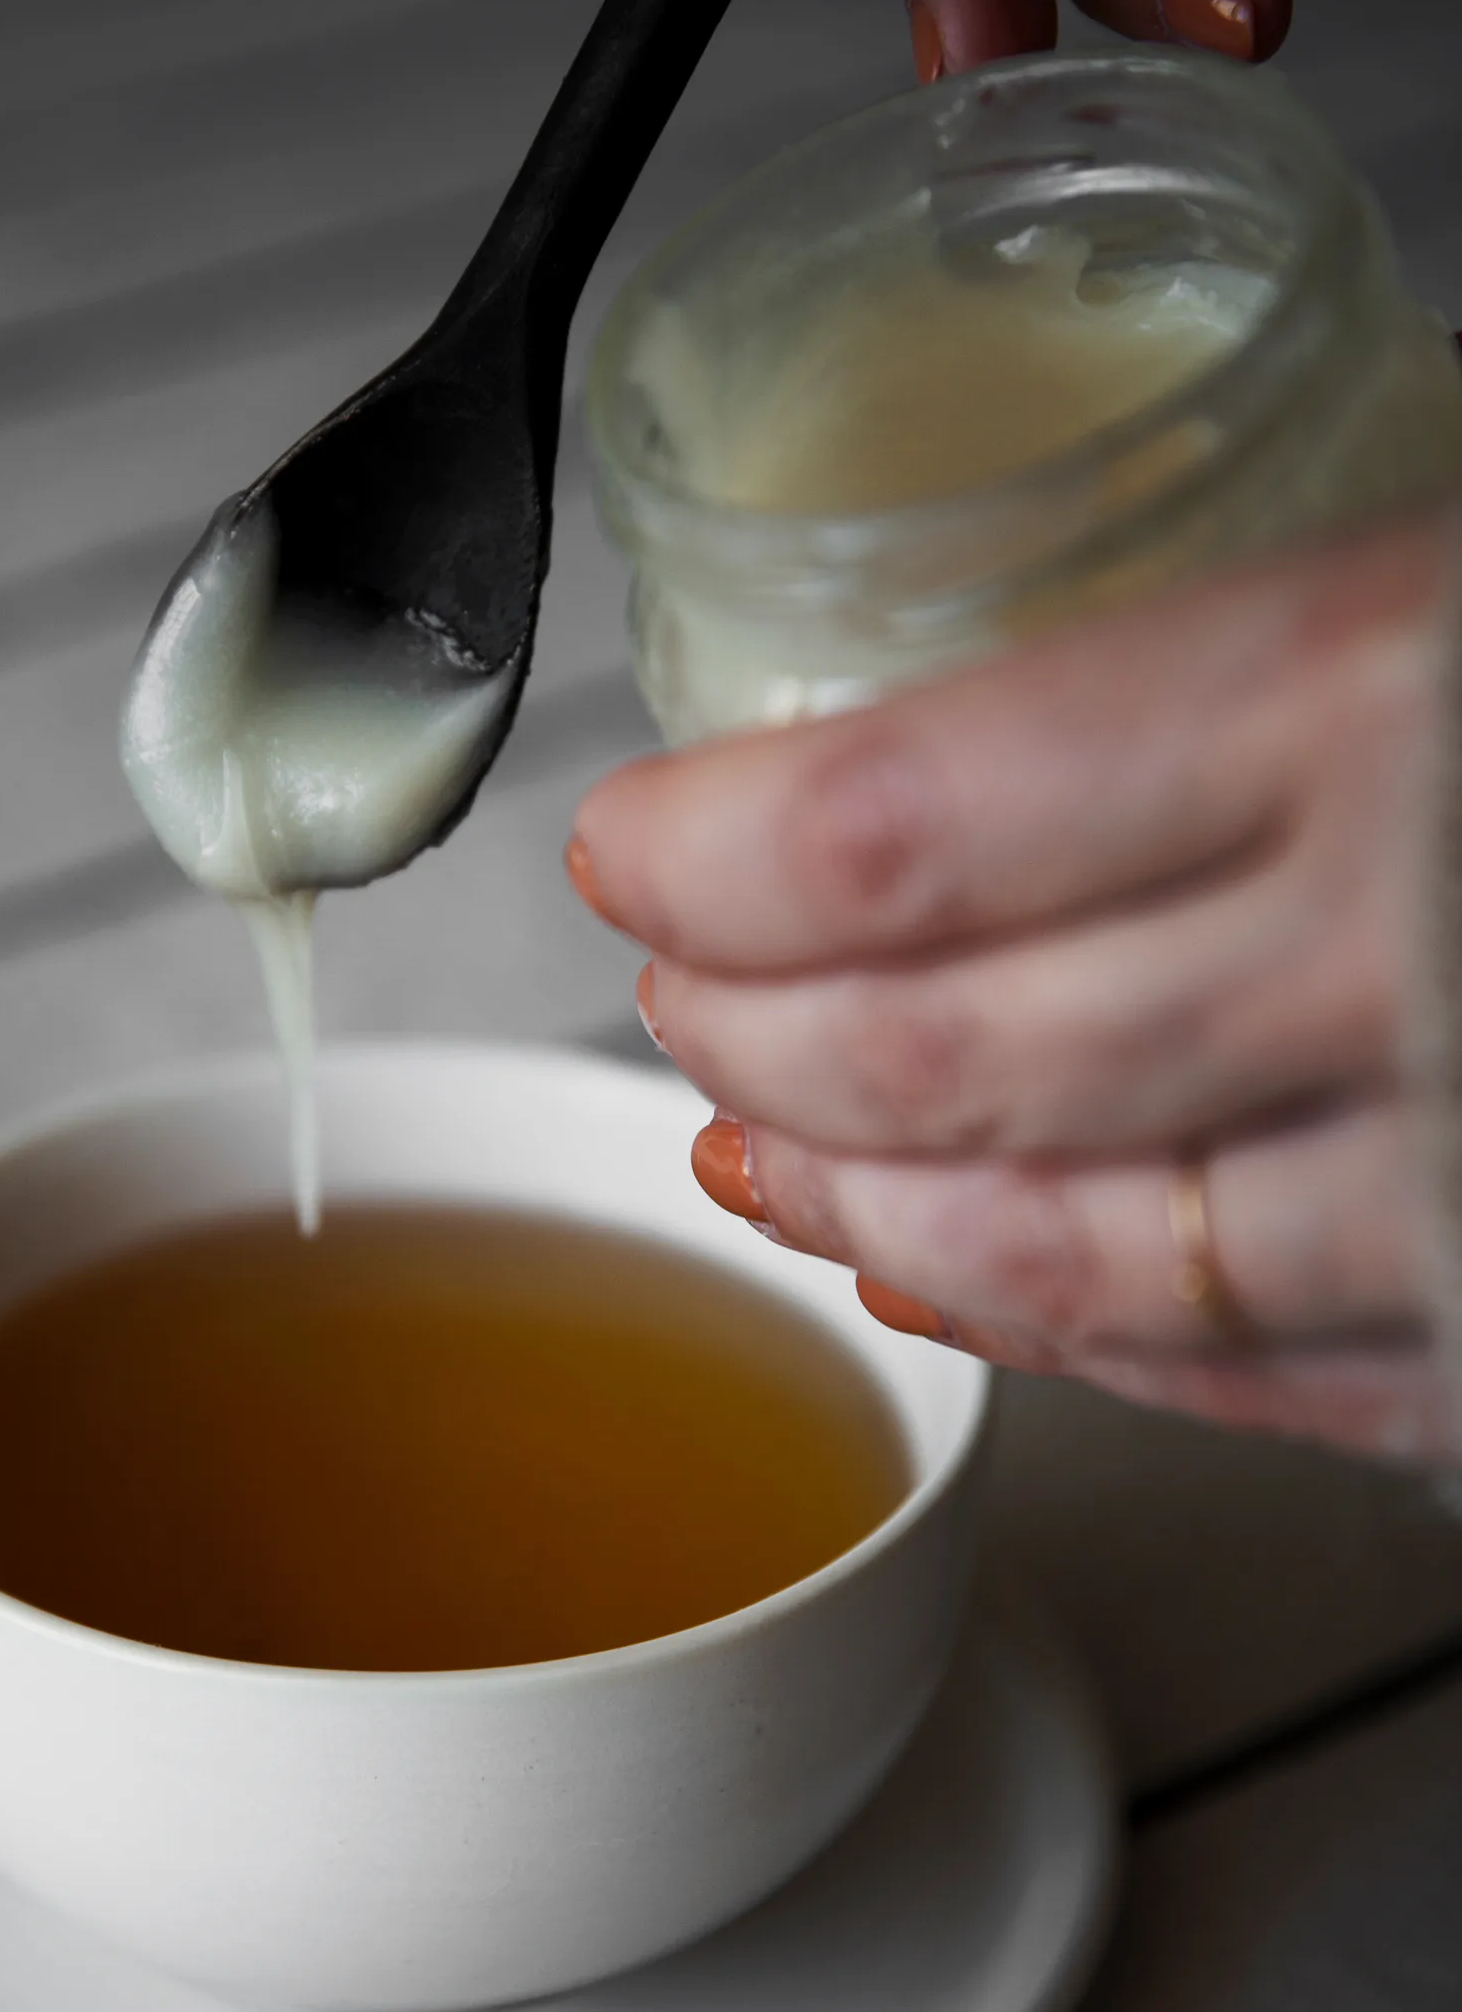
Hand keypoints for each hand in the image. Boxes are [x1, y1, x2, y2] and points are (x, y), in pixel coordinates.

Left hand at [567, 509, 1461, 1459]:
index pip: (899, 828)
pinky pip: (1225, 1377)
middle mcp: (1392, 964)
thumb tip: (1015, 683)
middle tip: (682, 995)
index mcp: (1362, 699)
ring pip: (1055, 1251)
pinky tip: (958, 1280)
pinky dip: (1054, 1330)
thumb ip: (1261, 634)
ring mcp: (1451, 1185)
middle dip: (748, 1038)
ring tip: (760, 1155)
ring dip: (861, 1208)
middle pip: (932, 1056)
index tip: (632, 846)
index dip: (706, 861)